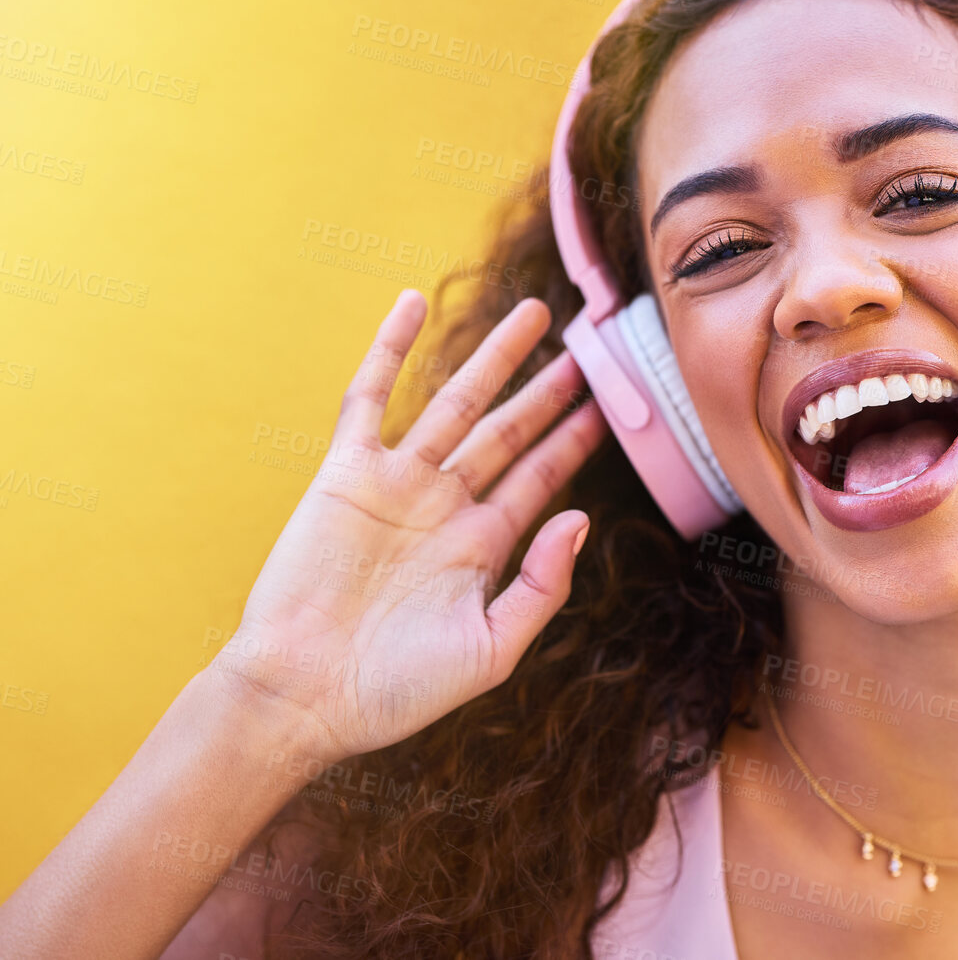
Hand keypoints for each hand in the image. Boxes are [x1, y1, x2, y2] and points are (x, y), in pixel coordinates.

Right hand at [203, 289, 607, 759]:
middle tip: (589, 347)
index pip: (541, 477)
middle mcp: (445, 506)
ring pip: (455, 402)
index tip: (613, 404)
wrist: (302, 697)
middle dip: (548, 391)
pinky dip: (388, 349)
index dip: (576, 440)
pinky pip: (367, 397)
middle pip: (509, 431)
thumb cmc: (396, 690)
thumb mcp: (492, 650)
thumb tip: (580, 519)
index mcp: (483, 547)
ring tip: (534, 314)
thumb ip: (541, 586)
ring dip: (492, 357)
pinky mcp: (345, 474)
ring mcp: (397, 484)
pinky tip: (411, 302)